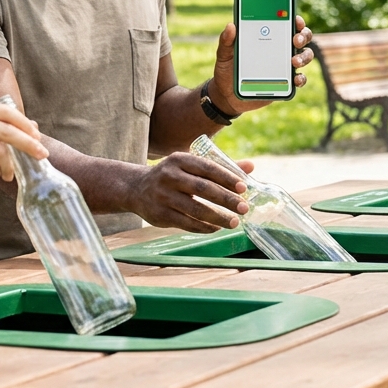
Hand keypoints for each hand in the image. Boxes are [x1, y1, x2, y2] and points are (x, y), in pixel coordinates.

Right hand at [123, 152, 256, 232]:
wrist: (136, 188)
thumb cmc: (172, 175)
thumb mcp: (190, 166)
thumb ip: (220, 167)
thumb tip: (250, 166)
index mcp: (179, 159)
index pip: (207, 167)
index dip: (226, 177)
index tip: (243, 187)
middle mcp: (169, 176)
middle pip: (203, 188)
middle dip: (226, 199)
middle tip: (244, 208)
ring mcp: (163, 196)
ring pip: (195, 209)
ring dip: (217, 217)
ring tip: (234, 222)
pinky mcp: (160, 214)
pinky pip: (186, 223)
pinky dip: (204, 227)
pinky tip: (216, 228)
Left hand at [210, 15, 313, 115]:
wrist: (227, 95)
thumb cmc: (227, 69)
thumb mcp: (224, 54)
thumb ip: (226, 41)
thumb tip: (231, 26)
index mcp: (266, 37)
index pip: (285, 23)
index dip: (294, 20)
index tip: (295, 20)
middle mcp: (279, 49)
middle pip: (301, 38)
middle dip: (303, 36)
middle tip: (296, 40)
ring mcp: (284, 65)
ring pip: (304, 56)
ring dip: (304, 57)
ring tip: (294, 61)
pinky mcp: (286, 82)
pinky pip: (299, 79)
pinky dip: (301, 78)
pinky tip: (296, 79)